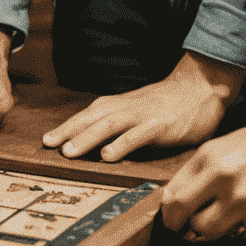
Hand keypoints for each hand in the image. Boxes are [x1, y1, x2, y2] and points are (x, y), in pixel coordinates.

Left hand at [43, 52, 245, 161]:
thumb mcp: (138, 111)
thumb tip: (95, 142)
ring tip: (69, 152)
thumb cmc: (168, 104)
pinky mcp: (160, 125)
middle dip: (68, 131)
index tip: (45, 140)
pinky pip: (138, 135)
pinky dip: (121, 144)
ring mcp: (142, 116)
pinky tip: (108, 156)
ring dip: (87, 137)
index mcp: (119, 106)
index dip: (66, 127)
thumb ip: (119, 124)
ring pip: (109, 125)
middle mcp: (126, 108)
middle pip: (92, 118)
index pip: (87, 115)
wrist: (200, 89)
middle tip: (47, 145)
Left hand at [160, 100, 245, 241]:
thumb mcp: (226, 145)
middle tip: (185, 227)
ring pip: (210, 233)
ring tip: (225, 216)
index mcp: (209, 157)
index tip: (171, 217)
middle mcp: (223, 180)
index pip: (172, 195)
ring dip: (213, 229)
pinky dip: (243, 230)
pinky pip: (242, 237)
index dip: (168, 211)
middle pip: (185, 218)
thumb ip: (202, 170)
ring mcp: (245, 203)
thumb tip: (180, 195)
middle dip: (181, 225)